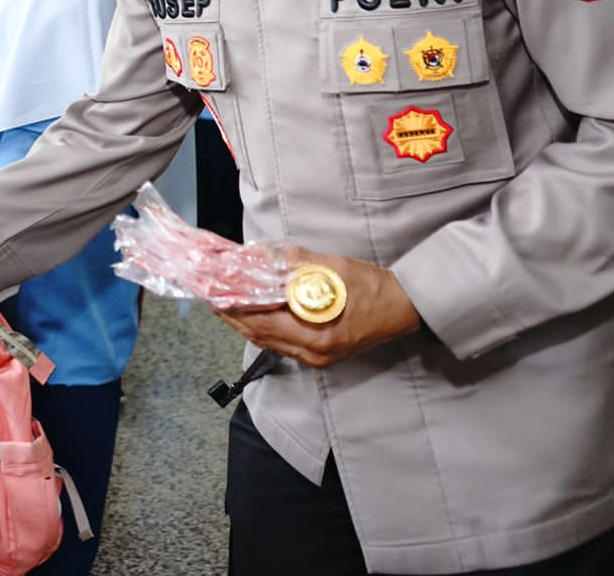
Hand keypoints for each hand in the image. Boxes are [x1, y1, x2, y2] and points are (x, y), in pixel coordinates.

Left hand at [213, 247, 420, 368]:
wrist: (403, 308)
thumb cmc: (371, 287)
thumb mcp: (332, 267)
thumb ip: (293, 263)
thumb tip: (259, 254)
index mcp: (317, 334)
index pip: (262, 323)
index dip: (234, 308)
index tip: (214, 292)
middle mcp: (314, 353)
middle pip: (259, 336)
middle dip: (232, 316)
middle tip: (211, 296)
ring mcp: (316, 358)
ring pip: (267, 342)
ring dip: (244, 322)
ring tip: (224, 302)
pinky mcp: (318, 356)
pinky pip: (280, 343)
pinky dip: (262, 328)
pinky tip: (251, 313)